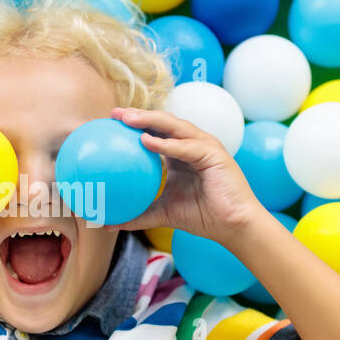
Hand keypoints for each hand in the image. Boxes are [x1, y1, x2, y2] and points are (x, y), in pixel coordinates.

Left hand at [107, 107, 261, 241]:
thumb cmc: (202, 217)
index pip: (155, 132)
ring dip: (149, 120)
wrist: (233, 226)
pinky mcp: (214, 154)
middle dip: (138, 115)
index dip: (134, 124)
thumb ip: (137, 215)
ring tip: (127, 119)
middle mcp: (192, 144)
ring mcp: (204, 146)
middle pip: (162, 122)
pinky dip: (166, 143)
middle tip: (114, 114)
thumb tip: (106, 225)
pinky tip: (145, 141)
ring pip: (174, 127)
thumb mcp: (162, 213)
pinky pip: (186, 147)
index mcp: (180, 153)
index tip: (110, 122)